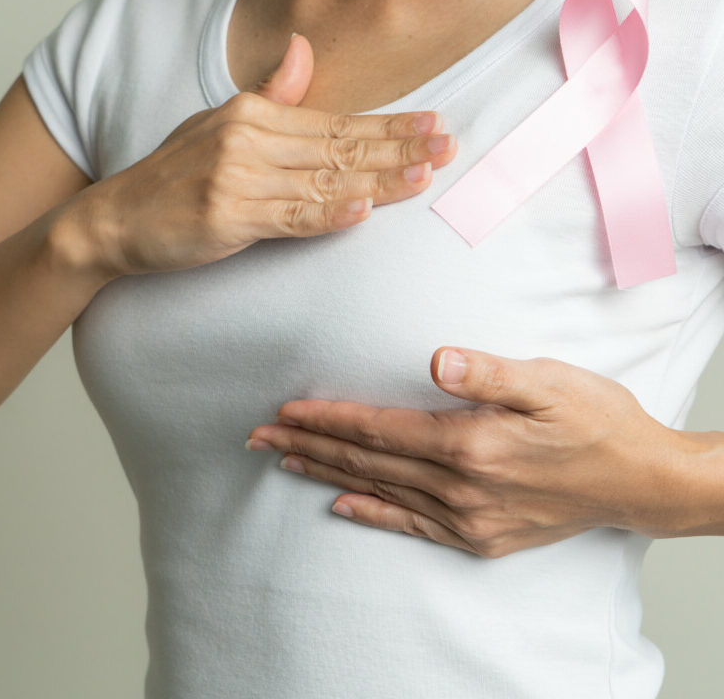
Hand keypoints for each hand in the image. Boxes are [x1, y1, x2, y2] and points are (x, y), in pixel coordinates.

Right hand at [73, 33, 456, 277]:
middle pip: (337, 147)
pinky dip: (325, 215)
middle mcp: (246, 140)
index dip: (388, 125)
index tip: (433, 125)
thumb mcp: (219, 123)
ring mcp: (235, 178)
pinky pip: (287, 218)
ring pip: (322, 182)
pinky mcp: (225, 217)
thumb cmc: (174, 176)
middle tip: (447, 147)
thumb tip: (303, 50)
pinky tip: (360, 212)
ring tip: (422, 177)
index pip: (334, 122)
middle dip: (398, 148)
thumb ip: (270, 95)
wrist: (117, 218)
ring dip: (376, 181)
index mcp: (251, 115)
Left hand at [245, 347, 686, 557]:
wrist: (639, 481)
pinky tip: (340, 505)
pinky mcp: (478, 536)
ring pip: (378, 490)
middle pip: (365, 461)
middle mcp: (459, 488)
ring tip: (281, 462)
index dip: (326, 418)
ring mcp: (467, 518)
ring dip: (325, 474)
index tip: (283, 411)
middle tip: (255, 437)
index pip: (377, 428)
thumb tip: (436, 359)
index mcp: (469, 445)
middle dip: (306, 445)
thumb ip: (489, 372)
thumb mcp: (551, 383)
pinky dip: (371, 513)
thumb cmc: (595, 421)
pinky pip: (410, 525)